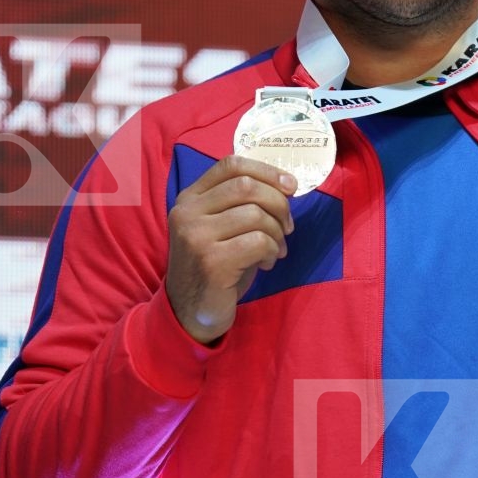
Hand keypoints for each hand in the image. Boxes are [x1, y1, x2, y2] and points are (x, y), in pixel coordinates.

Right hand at [166, 156, 296, 343]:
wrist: (190, 312)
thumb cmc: (215, 265)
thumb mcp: (221, 226)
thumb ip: (241, 202)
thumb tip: (285, 186)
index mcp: (190, 198)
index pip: (231, 164)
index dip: (267, 171)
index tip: (290, 186)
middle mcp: (187, 213)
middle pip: (247, 186)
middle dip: (278, 203)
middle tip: (287, 225)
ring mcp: (196, 237)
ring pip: (256, 214)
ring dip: (276, 232)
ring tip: (275, 248)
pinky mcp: (211, 262)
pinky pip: (258, 242)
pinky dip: (272, 250)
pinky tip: (267, 262)